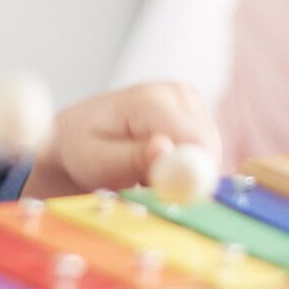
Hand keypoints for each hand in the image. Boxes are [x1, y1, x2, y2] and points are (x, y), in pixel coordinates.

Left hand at [23, 81, 220, 197]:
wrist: (79, 136)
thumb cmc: (83, 149)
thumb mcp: (98, 161)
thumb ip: (132, 158)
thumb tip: (165, 149)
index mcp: (150, 99)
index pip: (194, 140)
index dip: (189, 174)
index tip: (167, 195)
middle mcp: (177, 93)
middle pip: (207, 147)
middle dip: (185, 175)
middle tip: (146, 184)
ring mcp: (189, 101)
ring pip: (209, 152)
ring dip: (183, 172)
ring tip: (146, 172)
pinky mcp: (196, 113)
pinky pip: (205, 151)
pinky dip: (185, 166)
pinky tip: (157, 164)